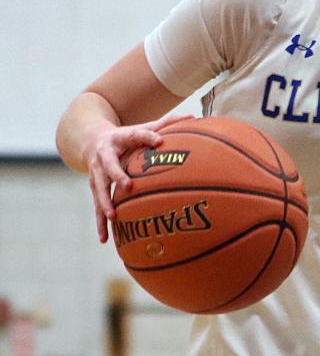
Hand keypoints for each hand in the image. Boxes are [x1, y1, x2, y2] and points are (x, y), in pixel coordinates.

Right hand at [85, 114, 194, 243]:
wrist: (91, 140)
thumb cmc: (126, 136)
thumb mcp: (142, 127)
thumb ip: (165, 124)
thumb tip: (192, 117)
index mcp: (119, 138)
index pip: (135, 135)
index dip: (147, 137)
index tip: (159, 140)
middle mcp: (103, 156)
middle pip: (109, 166)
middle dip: (117, 175)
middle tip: (128, 186)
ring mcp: (96, 173)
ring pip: (98, 189)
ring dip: (104, 203)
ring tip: (113, 217)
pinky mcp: (94, 187)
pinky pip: (97, 206)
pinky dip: (100, 222)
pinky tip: (105, 239)